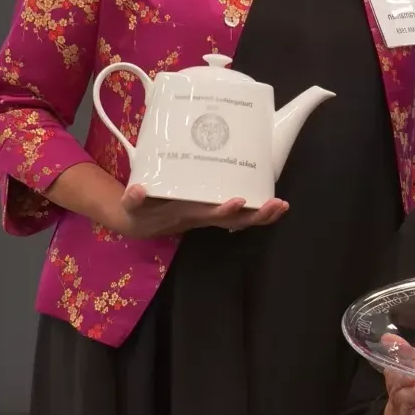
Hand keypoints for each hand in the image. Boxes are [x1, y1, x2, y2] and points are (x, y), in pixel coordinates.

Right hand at [107, 177, 286, 239]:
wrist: (140, 223)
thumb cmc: (140, 210)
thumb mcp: (132, 206)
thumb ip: (132, 200)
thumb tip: (136, 191)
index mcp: (188, 214)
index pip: (210, 215)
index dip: (225, 211)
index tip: (239, 201)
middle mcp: (204, 216)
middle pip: (235, 221)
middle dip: (258, 216)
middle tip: (278, 205)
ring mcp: (211, 215)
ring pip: (241, 220)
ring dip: (263, 215)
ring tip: (282, 205)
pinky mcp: (213, 210)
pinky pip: (240, 215)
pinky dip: (257, 212)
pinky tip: (274, 204)